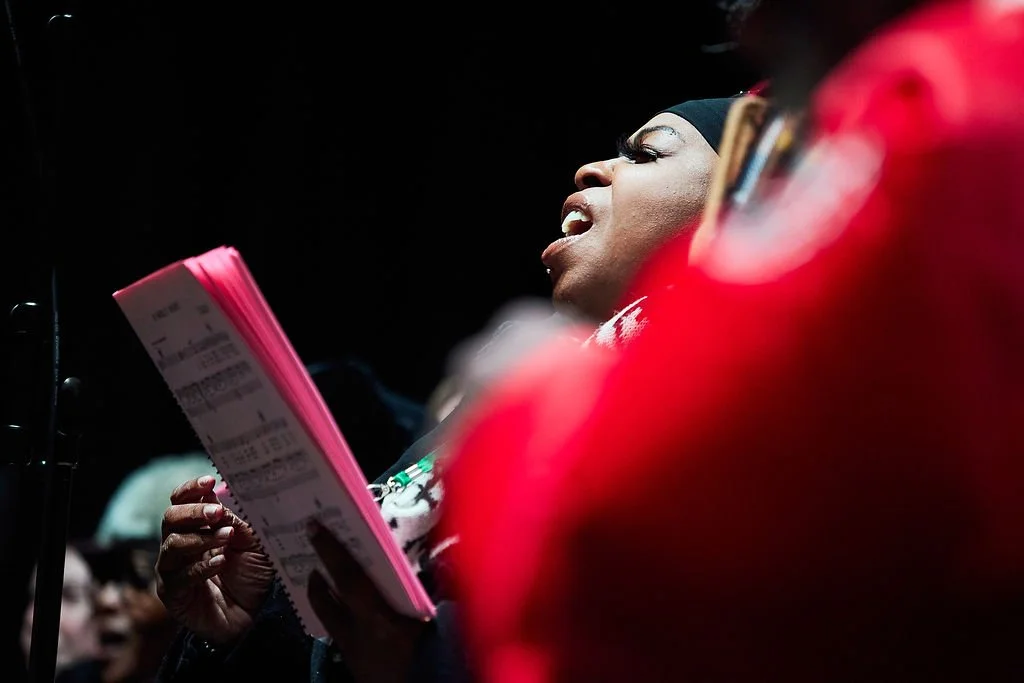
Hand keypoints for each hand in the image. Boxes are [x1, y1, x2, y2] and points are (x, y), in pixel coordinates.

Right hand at [155, 476, 275, 643]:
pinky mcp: (173, 595)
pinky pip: (179, 576)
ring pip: (173, 545)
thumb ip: (236, 520)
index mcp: (196, 526)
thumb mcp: (253, 541)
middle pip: (170, 518)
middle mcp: (179, 544)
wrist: (255, 614)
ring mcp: (173, 570)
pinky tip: (220, 563)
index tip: (208, 481)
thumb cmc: (253, 573)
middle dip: (193, 512)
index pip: (181, 501)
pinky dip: (200, 567)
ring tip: (227, 538)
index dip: (190, 490)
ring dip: (201, 539)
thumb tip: (219, 496)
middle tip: (217, 514)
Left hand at [307, 520, 427, 682]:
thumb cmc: (430, 663)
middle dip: (317, 582)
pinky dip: (345, 627)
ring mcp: (354, 655)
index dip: (331, 550)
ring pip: (331, 624)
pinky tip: (359, 625)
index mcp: (376, 620)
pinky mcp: (359, 671)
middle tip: (313, 565)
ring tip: (328, 589)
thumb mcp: (439, 624)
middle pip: (325, 604)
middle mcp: (356, 636)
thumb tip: (445, 558)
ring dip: (327, 604)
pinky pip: (344, 641)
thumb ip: (438, 590)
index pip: (348, 577)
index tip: (314, 527)